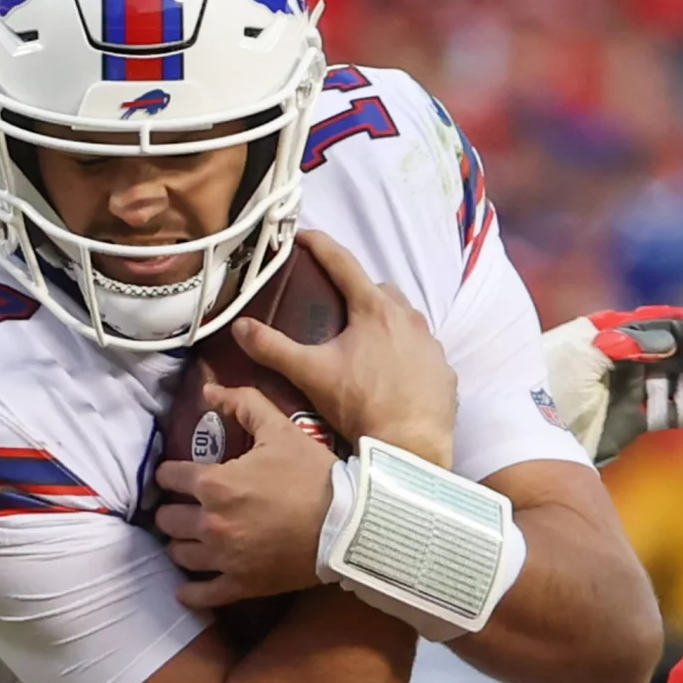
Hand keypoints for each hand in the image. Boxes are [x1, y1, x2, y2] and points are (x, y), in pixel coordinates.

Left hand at [154, 383, 334, 608]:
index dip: (170, 474)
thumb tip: (208, 388)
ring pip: (179, 554)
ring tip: (191, 538)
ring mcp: (224, 559)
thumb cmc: (313, 474)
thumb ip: (243, 403)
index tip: (176, 476)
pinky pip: (201, 594)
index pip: (169, 477)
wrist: (349, 524)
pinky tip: (187, 586)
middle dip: (173, 509)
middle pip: (167, 519)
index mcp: (215, 484)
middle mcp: (210, 523)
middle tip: (185, 507)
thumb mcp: (281, 429)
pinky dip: (190, 591)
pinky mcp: (241, 586)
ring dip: (181, 544)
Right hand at [234, 230, 455, 467]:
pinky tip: (390, 373)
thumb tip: (239, 326)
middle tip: (334, 305)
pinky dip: (405, 353)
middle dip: (357, 290)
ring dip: (384, 322)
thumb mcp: (310, 373)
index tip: (302, 236)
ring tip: (362, 343)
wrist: (410, 447)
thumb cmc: (360, 404)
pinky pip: (421, 351)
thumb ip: (273, 347)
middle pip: (378, 290)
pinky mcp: (443, 371)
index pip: (342, 263)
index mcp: (374, 309)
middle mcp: (409, 317)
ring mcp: (431, 344)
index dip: (319, 245)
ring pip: (404, 318)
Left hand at [542, 307, 682, 465]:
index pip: (663, 326)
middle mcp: (621, 360)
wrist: (519, 433)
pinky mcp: (627, 421)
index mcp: (608, 337)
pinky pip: (667, 412)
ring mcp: (625, 391)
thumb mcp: (581, 359)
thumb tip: (668, 340)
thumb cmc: (542, 385)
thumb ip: (625, 346)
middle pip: (680, 354)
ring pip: (680, 381)